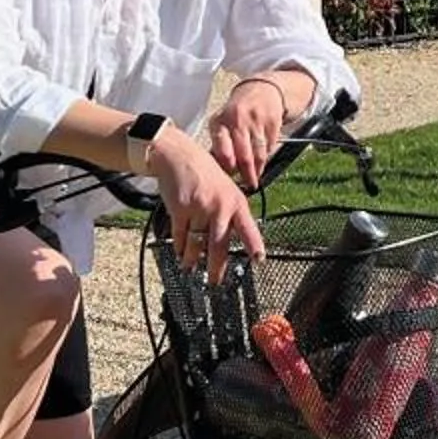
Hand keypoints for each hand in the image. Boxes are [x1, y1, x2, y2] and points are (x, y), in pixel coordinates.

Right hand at [146, 127, 264, 284]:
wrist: (178, 156)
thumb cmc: (204, 173)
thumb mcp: (226, 188)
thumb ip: (231, 212)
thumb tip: (231, 240)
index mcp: (236, 202)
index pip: (248, 228)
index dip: (254, 246)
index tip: (259, 261)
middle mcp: (220, 206)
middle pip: (219, 245)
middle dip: (216, 268)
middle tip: (215, 282)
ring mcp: (200, 208)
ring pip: (196, 244)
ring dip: (192, 259)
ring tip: (190, 268)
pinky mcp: (180, 209)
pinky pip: (180, 236)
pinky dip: (179, 246)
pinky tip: (179, 251)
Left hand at [207, 74, 289, 188]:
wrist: (262, 90)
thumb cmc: (236, 113)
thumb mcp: (222, 122)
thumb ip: (219, 144)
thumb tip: (216, 171)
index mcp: (221, 121)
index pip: (221, 146)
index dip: (227, 163)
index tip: (230, 177)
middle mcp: (238, 119)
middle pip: (244, 154)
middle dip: (246, 173)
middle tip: (248, 184)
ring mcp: (256, 120)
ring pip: (259, 153)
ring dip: (258, 169)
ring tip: (255, 178)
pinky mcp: (273, 122)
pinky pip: (270, 147)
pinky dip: (266, 156)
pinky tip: (262, 161)